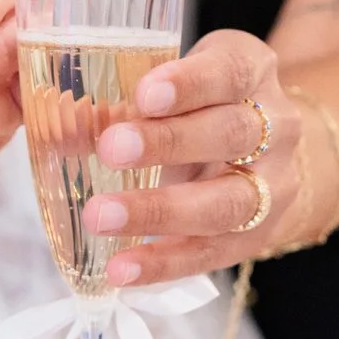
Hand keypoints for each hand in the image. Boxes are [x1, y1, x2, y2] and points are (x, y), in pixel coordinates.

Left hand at [81, 29, 304, 285]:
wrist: (261, 150)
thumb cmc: (199, 105)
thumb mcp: (172, 84)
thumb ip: (125, 101)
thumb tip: (61, 130)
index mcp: (252, 70)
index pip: (229, 71)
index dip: (189, 84)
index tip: (143, 95)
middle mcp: (277, 126)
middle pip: (231, 134)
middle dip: (169, 143)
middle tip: (110, 149)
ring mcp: (275, 184)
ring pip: (228, 202)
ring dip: (161, 211)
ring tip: (101, 217)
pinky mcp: (261, 233)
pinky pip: (214, 252)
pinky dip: (165, 262)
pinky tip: (121, 268)